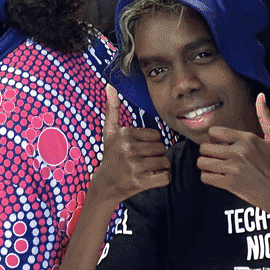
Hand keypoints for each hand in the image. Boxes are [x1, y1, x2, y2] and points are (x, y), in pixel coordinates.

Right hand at [88, 85, 169, 204]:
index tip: (139, 149)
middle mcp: (128, 148)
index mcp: (125, 134)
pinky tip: (152, 178)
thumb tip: (110, 85)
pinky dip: (163, 178)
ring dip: (160, 167)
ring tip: (147, 169)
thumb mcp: (109, 131)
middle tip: (143, 160)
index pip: (156, 136)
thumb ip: (112, 108)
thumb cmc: (110, 155)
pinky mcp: (139, 182)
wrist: (105, 184)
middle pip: (161, 148)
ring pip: (164, 162)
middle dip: (156, 155)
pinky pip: (165, 177)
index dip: (151, 143)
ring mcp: (134, 166)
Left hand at [197, 94, 269, 216]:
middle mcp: (238, 152)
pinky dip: (208, 177)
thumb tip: (261, 96)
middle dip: (208, 151)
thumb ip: (265, 116)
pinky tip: (217, 177)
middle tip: (215, 156)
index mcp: (247, 139)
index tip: (219, 142)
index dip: (214, 137)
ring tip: (214, 166)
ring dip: (206, 164)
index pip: (214, 132)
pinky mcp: (230, 184)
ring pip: (202, 162)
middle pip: (205, 147)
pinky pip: (205, 177)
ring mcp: (233, 168)